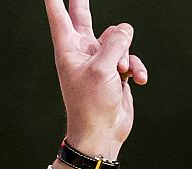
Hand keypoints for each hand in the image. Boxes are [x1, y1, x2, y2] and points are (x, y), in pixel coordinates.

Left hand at [43, 0, 147, 164]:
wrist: (102, 132)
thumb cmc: (92, 105)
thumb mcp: (102, 69)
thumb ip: (115, 43)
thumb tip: (125, 30)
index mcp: (68, 50)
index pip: (59, 17)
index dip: (54, 1)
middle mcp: (82, 52)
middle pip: (83, 17)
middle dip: (81, 1)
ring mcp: (99, 60)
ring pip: (120, 38)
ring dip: (126, 56)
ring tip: (121, 75)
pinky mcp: (115, 70)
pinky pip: (131, 57)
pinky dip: (136, 68)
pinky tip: (137, 81)